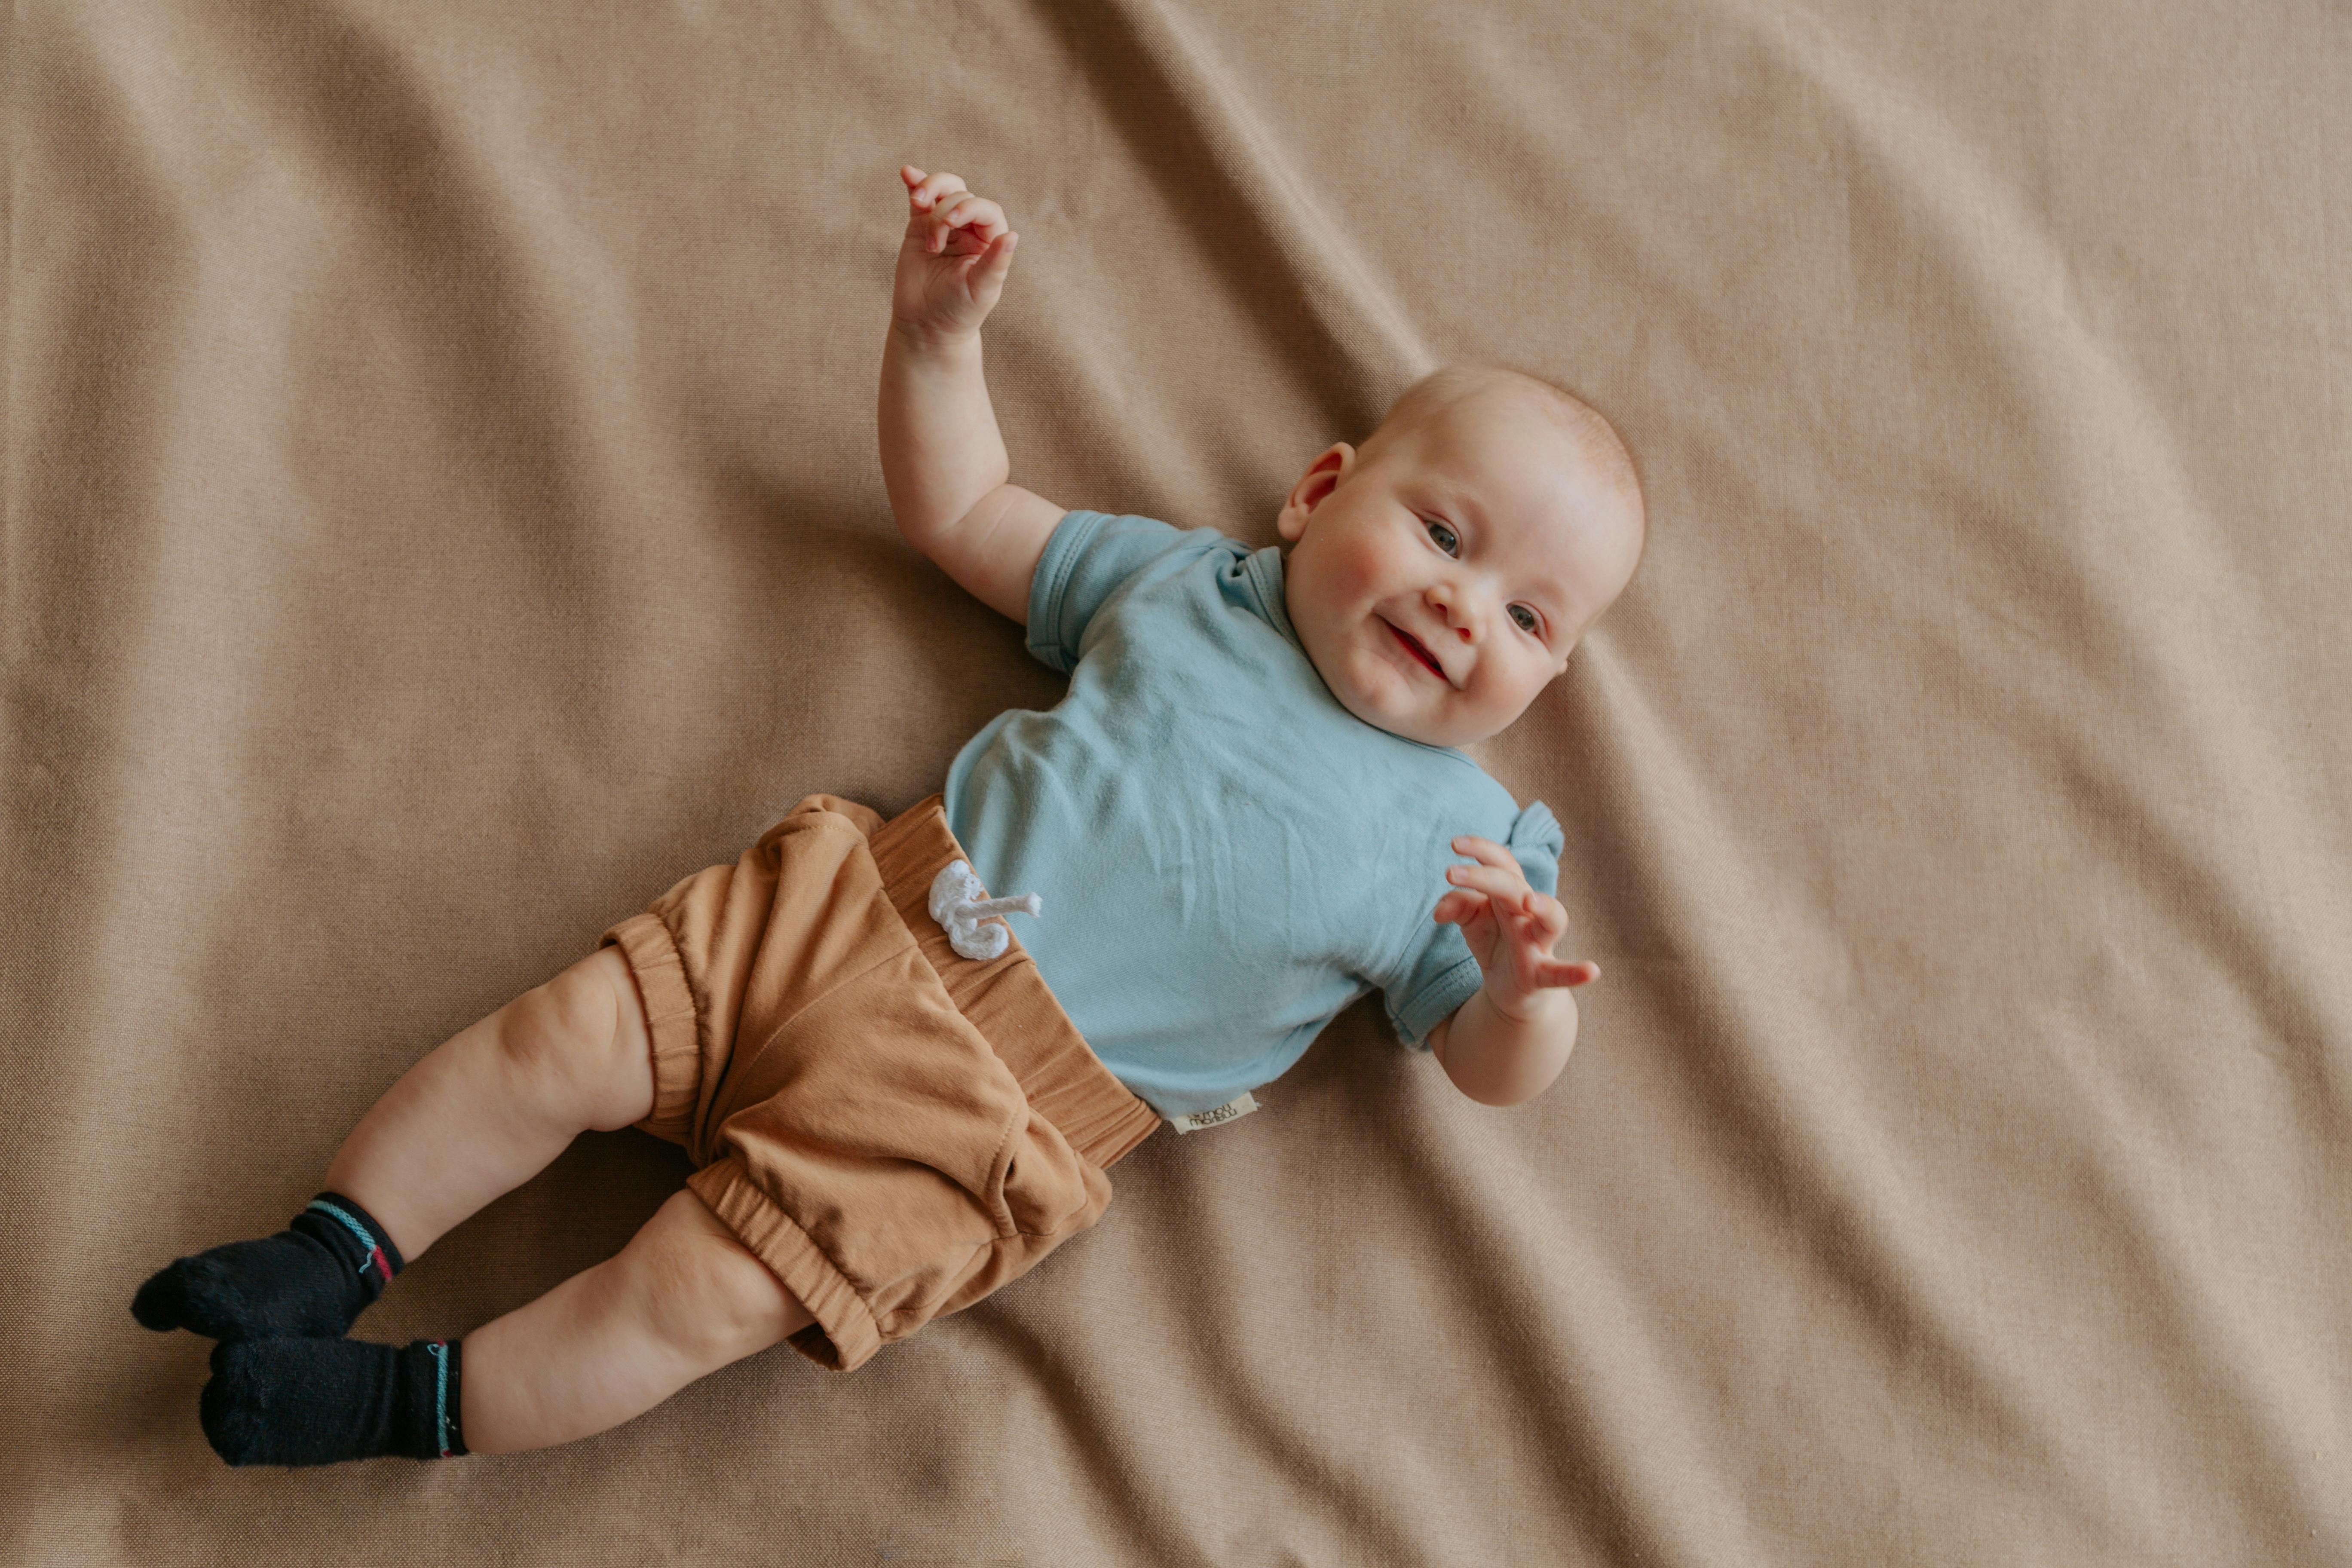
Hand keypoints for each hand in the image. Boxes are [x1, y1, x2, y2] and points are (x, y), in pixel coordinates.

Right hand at [892, 165, 1017, 345]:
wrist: (926, 324)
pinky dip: (914, 184)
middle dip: (944, 209)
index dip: (968, 207)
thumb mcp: (981, 290)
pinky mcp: (919, 226)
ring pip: (942, 190)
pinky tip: (907, 174)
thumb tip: (1013, 235)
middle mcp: (969, 228)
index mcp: (989, 240)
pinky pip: (919, 199)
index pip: (985, 209)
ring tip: (918, 202)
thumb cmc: (959, 311)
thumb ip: (995, 263)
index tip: (950, 223)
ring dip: (929, 188)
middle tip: (933, 242)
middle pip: (961, 195)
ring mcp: (943, 225)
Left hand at [1433, 836, 1598, 1020]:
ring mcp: (1538, 943)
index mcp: (1511, 895)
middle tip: (1450, 873)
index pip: (1503, 863)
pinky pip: (1560, 973)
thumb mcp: (1471, 922)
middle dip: (1486, 877)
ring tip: (1529, 901)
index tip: (1455, 843)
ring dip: (1546, 908)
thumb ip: (1457, 907)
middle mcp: (1529, 914)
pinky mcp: (1540, 974)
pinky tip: (1592, 971)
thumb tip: (1439, 910)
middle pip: (1515, 886)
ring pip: (1553, 920)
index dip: (1481, 850)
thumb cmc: (1494, 944)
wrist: (1509, 989)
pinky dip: (1576, 972)